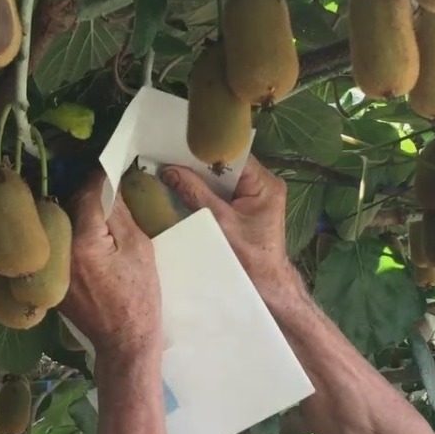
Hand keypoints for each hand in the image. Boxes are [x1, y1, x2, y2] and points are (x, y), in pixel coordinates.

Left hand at [59, 170, 162, 358]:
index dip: (99, 177)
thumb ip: (120, 215)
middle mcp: (60, 251)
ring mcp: (52, 266)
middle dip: (86, 193)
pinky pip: (58, 245)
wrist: (124, 341)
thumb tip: (110, 185)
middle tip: (105, 185)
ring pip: (61, 225)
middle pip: (68, 207)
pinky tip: (87, 235)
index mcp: (84, 241)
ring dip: (76, 212)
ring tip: (96, 207)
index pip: (87, 193)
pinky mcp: (51, 278)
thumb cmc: (139, 297)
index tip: (110, 166)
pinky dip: (70, 234)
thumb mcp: (139, 249)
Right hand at [160, 156, 299, 297]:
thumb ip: (195, 193)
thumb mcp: (219, 223)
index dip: (206, 150)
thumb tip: (169, 170)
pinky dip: (205, 189)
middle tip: (169, 156)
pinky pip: (223, 191)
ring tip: (172, 167)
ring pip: (223, 178)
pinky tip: (184, 185)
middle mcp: (264, 184)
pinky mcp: (247, 207)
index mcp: (265, 184)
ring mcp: (256, 196)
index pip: (234, 154)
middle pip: (227, 165)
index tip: (179, 146)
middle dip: (199, 163)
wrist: (265, 287)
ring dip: (200, 176)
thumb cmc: (249, 258)